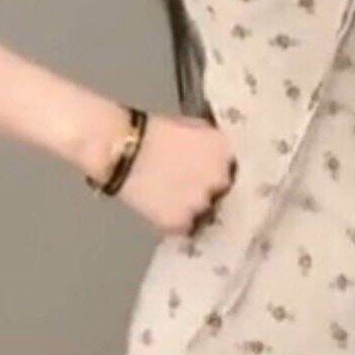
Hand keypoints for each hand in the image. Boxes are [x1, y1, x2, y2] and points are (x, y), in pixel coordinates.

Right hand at [117, 112, 236, 234]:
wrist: (120, 148)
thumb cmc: (151, 131)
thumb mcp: (192, 127)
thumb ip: (210, 146)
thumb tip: (218, 158)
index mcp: (224, 151)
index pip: (234, 169)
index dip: (219, 173)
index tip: (208, 174)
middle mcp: (220, 178)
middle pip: (222, 192)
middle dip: (208, 190)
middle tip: (185, 185)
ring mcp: (201, 202)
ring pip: (204, 212)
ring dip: (191, 208)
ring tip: (169, 196)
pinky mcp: (181, 221)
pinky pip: (184, 227)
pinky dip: (174, 222)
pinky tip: (160, 208)